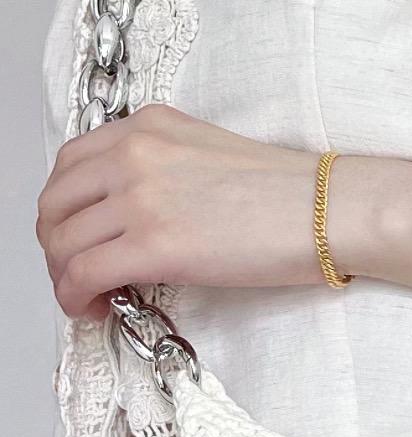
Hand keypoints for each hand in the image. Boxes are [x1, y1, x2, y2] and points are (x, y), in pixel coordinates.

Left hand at [36, 103, 325, 318]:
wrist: (331, 211)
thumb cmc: (292, 194)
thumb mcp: (211, 155)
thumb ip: (165, 170)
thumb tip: (140, 219)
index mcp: (149, 127)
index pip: (71, 164)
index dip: (64, 209)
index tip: (78, 235)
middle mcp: (134, 154)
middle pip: (55, 204)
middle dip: (55, 245)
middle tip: (75, 272)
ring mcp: (139, 197)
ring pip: (62, 241)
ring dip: (63, 276)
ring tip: (86, 297)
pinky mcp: (153, 245)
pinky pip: (82, 273)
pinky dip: (73, 296)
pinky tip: (90, 309)